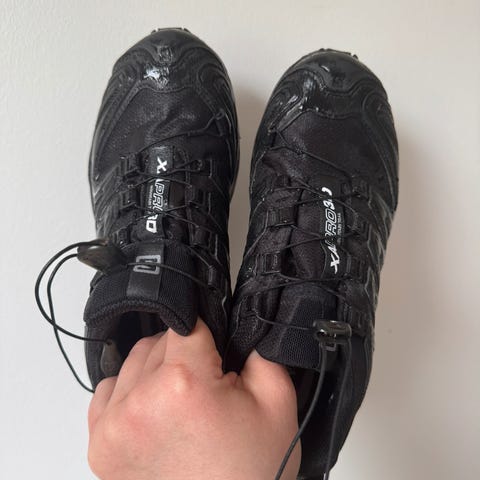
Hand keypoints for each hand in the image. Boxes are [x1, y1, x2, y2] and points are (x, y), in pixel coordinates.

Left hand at [87, 318, 300, 479]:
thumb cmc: (247, 475)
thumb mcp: (277, 403)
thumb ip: (261, 350)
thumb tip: (240, 323)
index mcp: (183, 385)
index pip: (186, 324)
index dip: (207, 335)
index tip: (215, 351)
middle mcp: (140, 402)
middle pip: (159, 341)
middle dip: (185, 356)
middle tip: (206, 389)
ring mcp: (113, 426)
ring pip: (133, 361)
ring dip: (157, 372)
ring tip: (182, 405)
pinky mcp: (100, 445)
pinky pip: (109, 390)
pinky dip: (132, 392)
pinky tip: (157, 412)